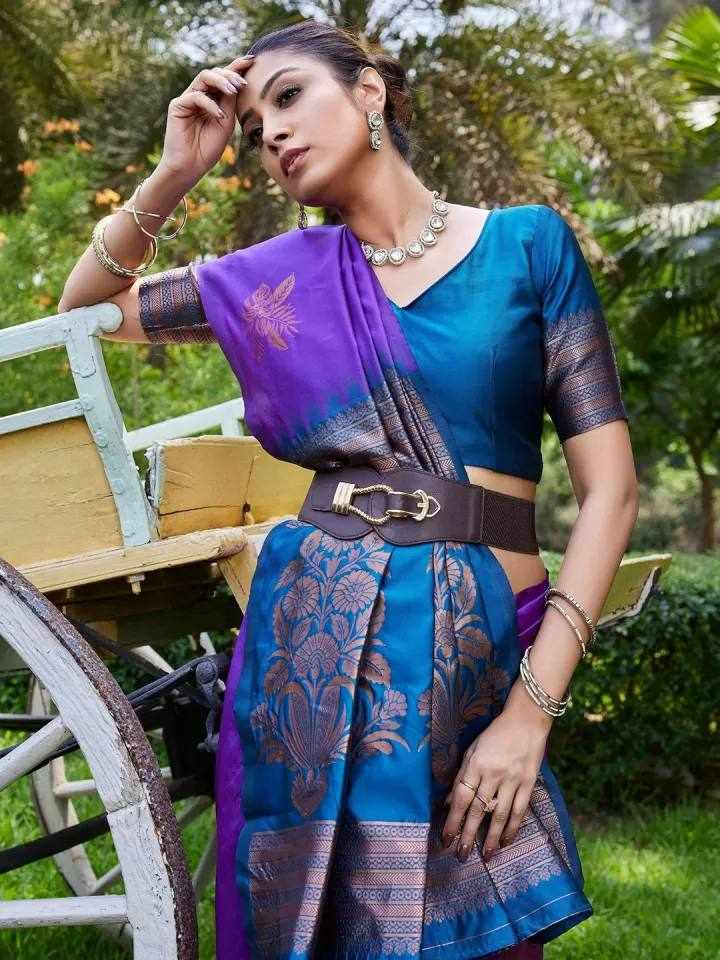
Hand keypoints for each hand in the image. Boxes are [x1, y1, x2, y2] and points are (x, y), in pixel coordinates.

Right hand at [157, 55, 255, 187]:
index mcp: (212, 99)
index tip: (252, 60)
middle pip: (214, 73)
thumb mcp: (225, 123)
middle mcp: (199, 95)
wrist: (190, 168)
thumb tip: (239, 81)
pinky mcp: (177, 106)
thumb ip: (230, 103)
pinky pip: (195, 96)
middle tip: (242, 83)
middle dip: (230, 74)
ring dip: (221, 81)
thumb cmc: (208, 149)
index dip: (237, 66)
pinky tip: (219, 116)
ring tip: (233, 90)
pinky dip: (210, 104)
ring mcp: (187, 99)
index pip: (224, 78)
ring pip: (204, 77)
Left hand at [441, 707, 549, 861]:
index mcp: (476, 764)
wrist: (526, 720)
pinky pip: (519, 810)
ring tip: (486, 855)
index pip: (461, 797)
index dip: (452, 820)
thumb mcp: (472, 749)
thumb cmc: (494, 734)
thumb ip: (461, 775)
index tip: (445, 838)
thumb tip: (448, 802)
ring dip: (491, 837)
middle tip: (461, 855)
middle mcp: (493, 774)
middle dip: (468, 835)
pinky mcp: (529, 783)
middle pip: (478, 810)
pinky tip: (506, 841)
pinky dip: (512, 827)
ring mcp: (513, 780)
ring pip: (500, 815)